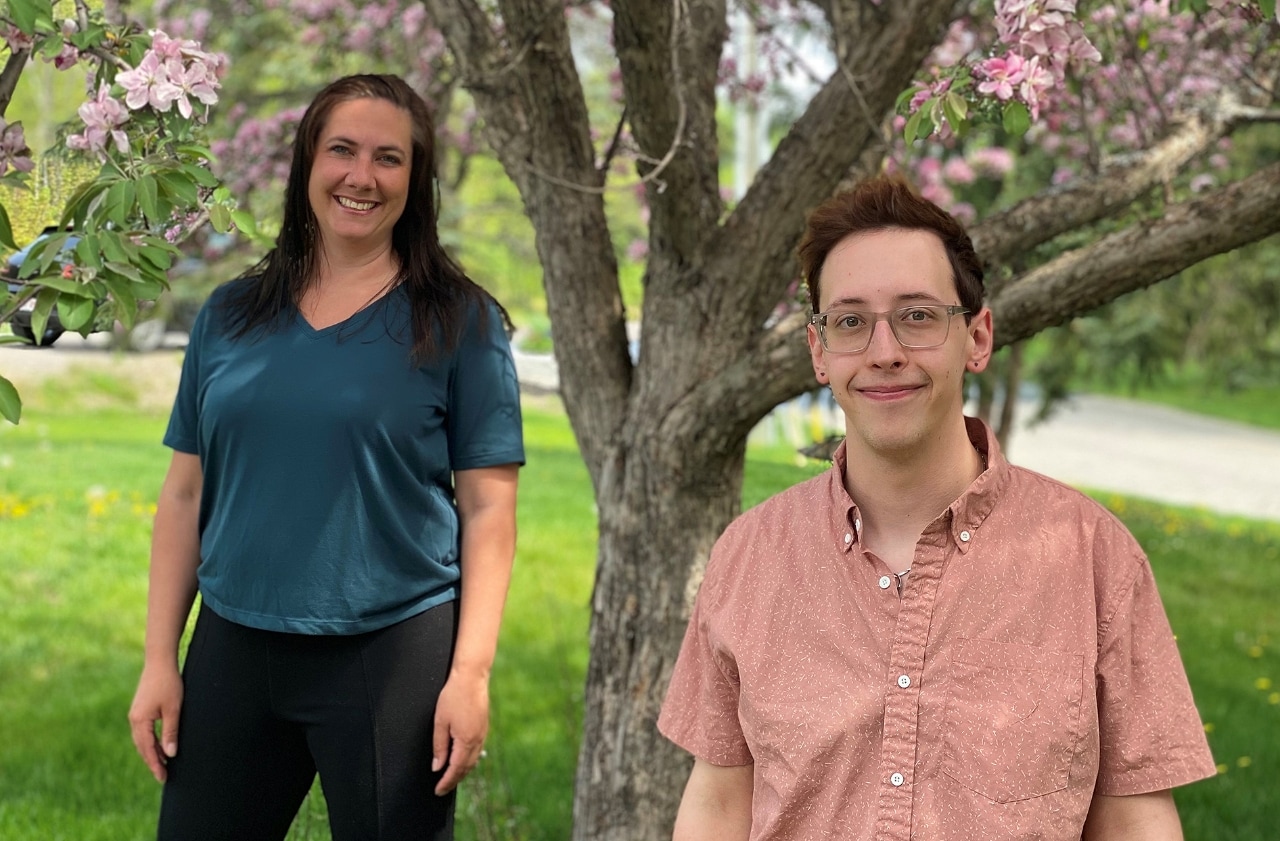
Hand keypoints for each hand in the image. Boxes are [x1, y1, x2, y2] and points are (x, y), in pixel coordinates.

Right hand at [128, 663, 183, 782]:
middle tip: (163, 776)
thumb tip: (170, 754)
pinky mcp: (139, 709)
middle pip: (142, 747)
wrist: (159, 662)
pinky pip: (143, 731)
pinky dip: (150, 741)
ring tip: (163, 764)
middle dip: (152, 762)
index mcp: (140, 721)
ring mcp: (135, 714)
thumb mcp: (173, 709)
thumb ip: (170, 732)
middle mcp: (134, 720)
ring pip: (141, 740)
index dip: (156, 764)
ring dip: (151, 752)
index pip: (148, 749)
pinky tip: (158, 746)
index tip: (163, 777)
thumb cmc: (169, 684)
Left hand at [431, 669, 489, 794]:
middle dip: (454, 780)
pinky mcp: (484, 727)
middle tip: (442, 788)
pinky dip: (468, 760)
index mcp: (466, 741)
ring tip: (450, 777)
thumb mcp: (440, 722)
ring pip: (473, 760)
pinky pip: (477, 750)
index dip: (446, 782)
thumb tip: (437, 766)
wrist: (472, 677)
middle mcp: (477, 740)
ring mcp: (483, 733)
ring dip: (462, 771)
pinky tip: (462, 759)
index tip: (438, 791)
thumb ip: (439, 747)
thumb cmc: (454, 696)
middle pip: (466, 768)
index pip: (455, 769)